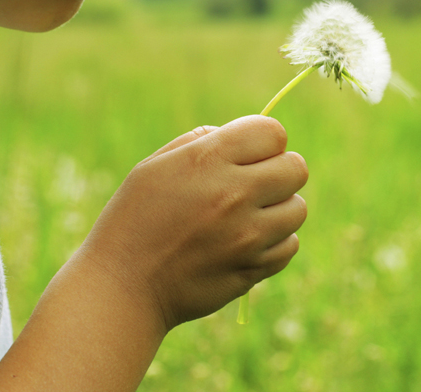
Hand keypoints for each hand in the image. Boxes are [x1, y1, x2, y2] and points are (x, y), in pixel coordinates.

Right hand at [75, 115, 307, 329]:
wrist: (122, 286)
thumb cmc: (135, 218)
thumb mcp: (157, 165)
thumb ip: (204, 141)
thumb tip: (247, 138)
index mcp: (208, 160)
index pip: (273, 132)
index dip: (265, 140)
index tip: (250, 154)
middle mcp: (234, 194)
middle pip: (296, 168)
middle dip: (279, 171)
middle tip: (254, 184)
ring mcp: (247, 235)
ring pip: (298, 208)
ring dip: (279, 209)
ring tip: (248, 216)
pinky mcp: (253, 269)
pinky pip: (289, 245)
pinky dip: (275, 243)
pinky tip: (246, 243)